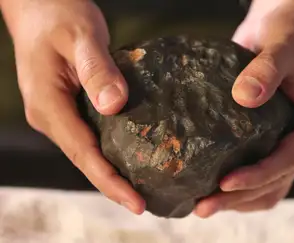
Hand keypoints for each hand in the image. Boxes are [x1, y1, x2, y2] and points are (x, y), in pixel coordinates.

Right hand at [1, 0, 144, 213]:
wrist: (41, 6)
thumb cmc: (58, 15)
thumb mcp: (81, 37)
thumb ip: (97, 70)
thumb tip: (115, 105)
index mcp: (49, 105)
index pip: (83, 154)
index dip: (110, 182)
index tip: (136, 203)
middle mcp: (51, 116)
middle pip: (85, 160)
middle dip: (114, 185)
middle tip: (146, 202)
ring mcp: (59, 114)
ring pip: (87, 150)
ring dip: (113, 171)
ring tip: (143, 187)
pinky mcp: (70, 107)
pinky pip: (90, 135)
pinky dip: (110, 150)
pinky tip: (132, 155)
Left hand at [194, 0, 293, 217]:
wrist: (285, 22)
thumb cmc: (292, 31)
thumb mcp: (282, 47)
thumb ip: (265, 71)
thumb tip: (245, 97)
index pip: (291, 158)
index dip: (259, 175)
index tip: (225, 183)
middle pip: (276, 180)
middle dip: (241, 196)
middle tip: (204, 206)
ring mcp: (288, 141)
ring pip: (268, 184)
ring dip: (238, 199)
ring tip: (204, 205)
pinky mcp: (269, 138)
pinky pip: (259, 172)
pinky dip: (240, 186)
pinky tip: (213, 188)